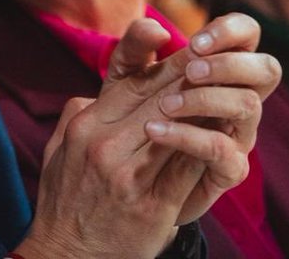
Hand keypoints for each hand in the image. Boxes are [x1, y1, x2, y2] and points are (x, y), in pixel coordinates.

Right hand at [17, 13, 278, 258]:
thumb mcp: (58, 150)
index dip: (165, 65)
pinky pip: (187, 169)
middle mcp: (105, 146)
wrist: (66, 254)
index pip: (131, 84)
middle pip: (158, 100)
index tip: (191, 50)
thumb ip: (76, 115)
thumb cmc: (62, 201)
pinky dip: (208, 149)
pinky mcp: (152, 205)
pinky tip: (228, 135)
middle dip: (191, 79)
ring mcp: (129, 175)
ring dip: (205, 110)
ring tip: (230, 90)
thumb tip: (93, 93)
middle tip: (219, 60)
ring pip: (177, 129)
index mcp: (85, 127)